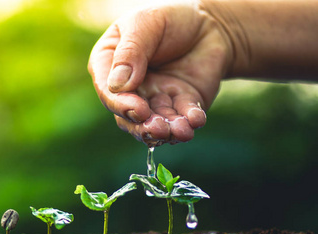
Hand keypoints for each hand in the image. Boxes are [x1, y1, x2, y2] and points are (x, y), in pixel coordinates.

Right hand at [88, 1, 230, 145]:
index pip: (107, 91)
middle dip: (143, 126)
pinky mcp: (180, 106)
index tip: (138, 108)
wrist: (210, 23)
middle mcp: (129, 88)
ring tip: (180, 131)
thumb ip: (130, 52)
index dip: (120, 104)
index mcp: (110, 65)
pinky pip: (182, 119)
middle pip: (128, 115)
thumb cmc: (170, 18)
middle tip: (158, 128)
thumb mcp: (145, 23)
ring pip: (154, 123)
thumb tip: (118, 85)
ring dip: (166, 130)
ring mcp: (154, 99)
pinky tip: (196, 119)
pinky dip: (188, 122)